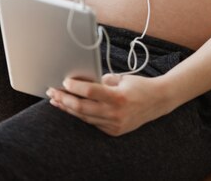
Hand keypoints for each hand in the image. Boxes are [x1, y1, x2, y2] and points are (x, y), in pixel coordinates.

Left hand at [46, 74, 169, 135]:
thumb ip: (103, 80)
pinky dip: (81, 115)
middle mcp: (115, 113)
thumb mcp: (122, 78)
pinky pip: (93, 123)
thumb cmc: (139, 85)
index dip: (75, 87)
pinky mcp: (114, 131)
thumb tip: (83, 80)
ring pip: (84, 117)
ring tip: (57, 100)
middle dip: (64, 100)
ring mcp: (114, 124)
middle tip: (52, 92)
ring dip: (69, 108)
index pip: (90, 91)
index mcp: (118, 96)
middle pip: (82, 108)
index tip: (64, 81)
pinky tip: (72, 108)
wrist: (158, 101)